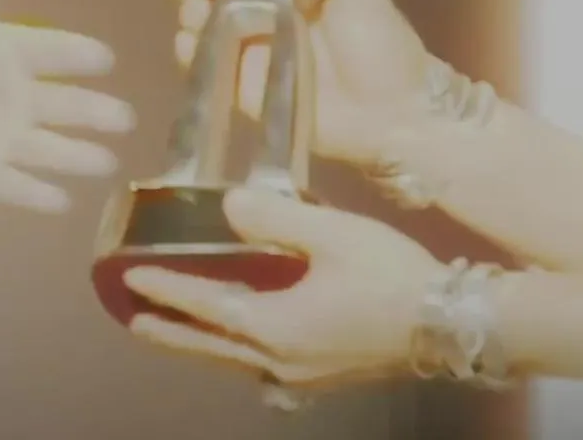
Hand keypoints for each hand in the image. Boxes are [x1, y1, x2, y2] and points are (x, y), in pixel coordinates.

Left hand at [0, 0, 135, 211]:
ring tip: (107, 163)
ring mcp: (8, 141)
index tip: (103, 58)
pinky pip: (22, 189)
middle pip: (70, 105)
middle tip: (124, 118)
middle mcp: (18, 99)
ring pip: (56, 150)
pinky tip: (62, 201)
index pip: (51, 50)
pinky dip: (41, 196)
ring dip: (82, 157)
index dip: (77, 54)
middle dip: (97, 111)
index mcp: (6, 55)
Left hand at [123, 187, 441, 386]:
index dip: (166, 290)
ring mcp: (304, 375)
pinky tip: (250, 351)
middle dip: (170, 332)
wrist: (453, 322)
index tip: (130, 278)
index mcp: (275, 326)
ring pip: (235, 362)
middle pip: (210, 347)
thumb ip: (278, 217)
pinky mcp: (327, 377)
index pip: (204, 306)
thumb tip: (229, 205)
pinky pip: (265, 370)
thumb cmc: (394, 276)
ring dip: (202, 346)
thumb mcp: (336, 234)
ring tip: (180, 332)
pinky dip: (240, 357)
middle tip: (134, 320)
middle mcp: (281, 359)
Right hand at [159, 0, 431, 163]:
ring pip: (202, 20)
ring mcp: (251, 49)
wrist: (393, 116)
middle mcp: (265, 10)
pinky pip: (206, 65)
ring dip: (188, 6)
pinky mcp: (244, 87)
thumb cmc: (383, 49)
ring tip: (195, 4)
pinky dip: (190, 50)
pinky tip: (191, 41)